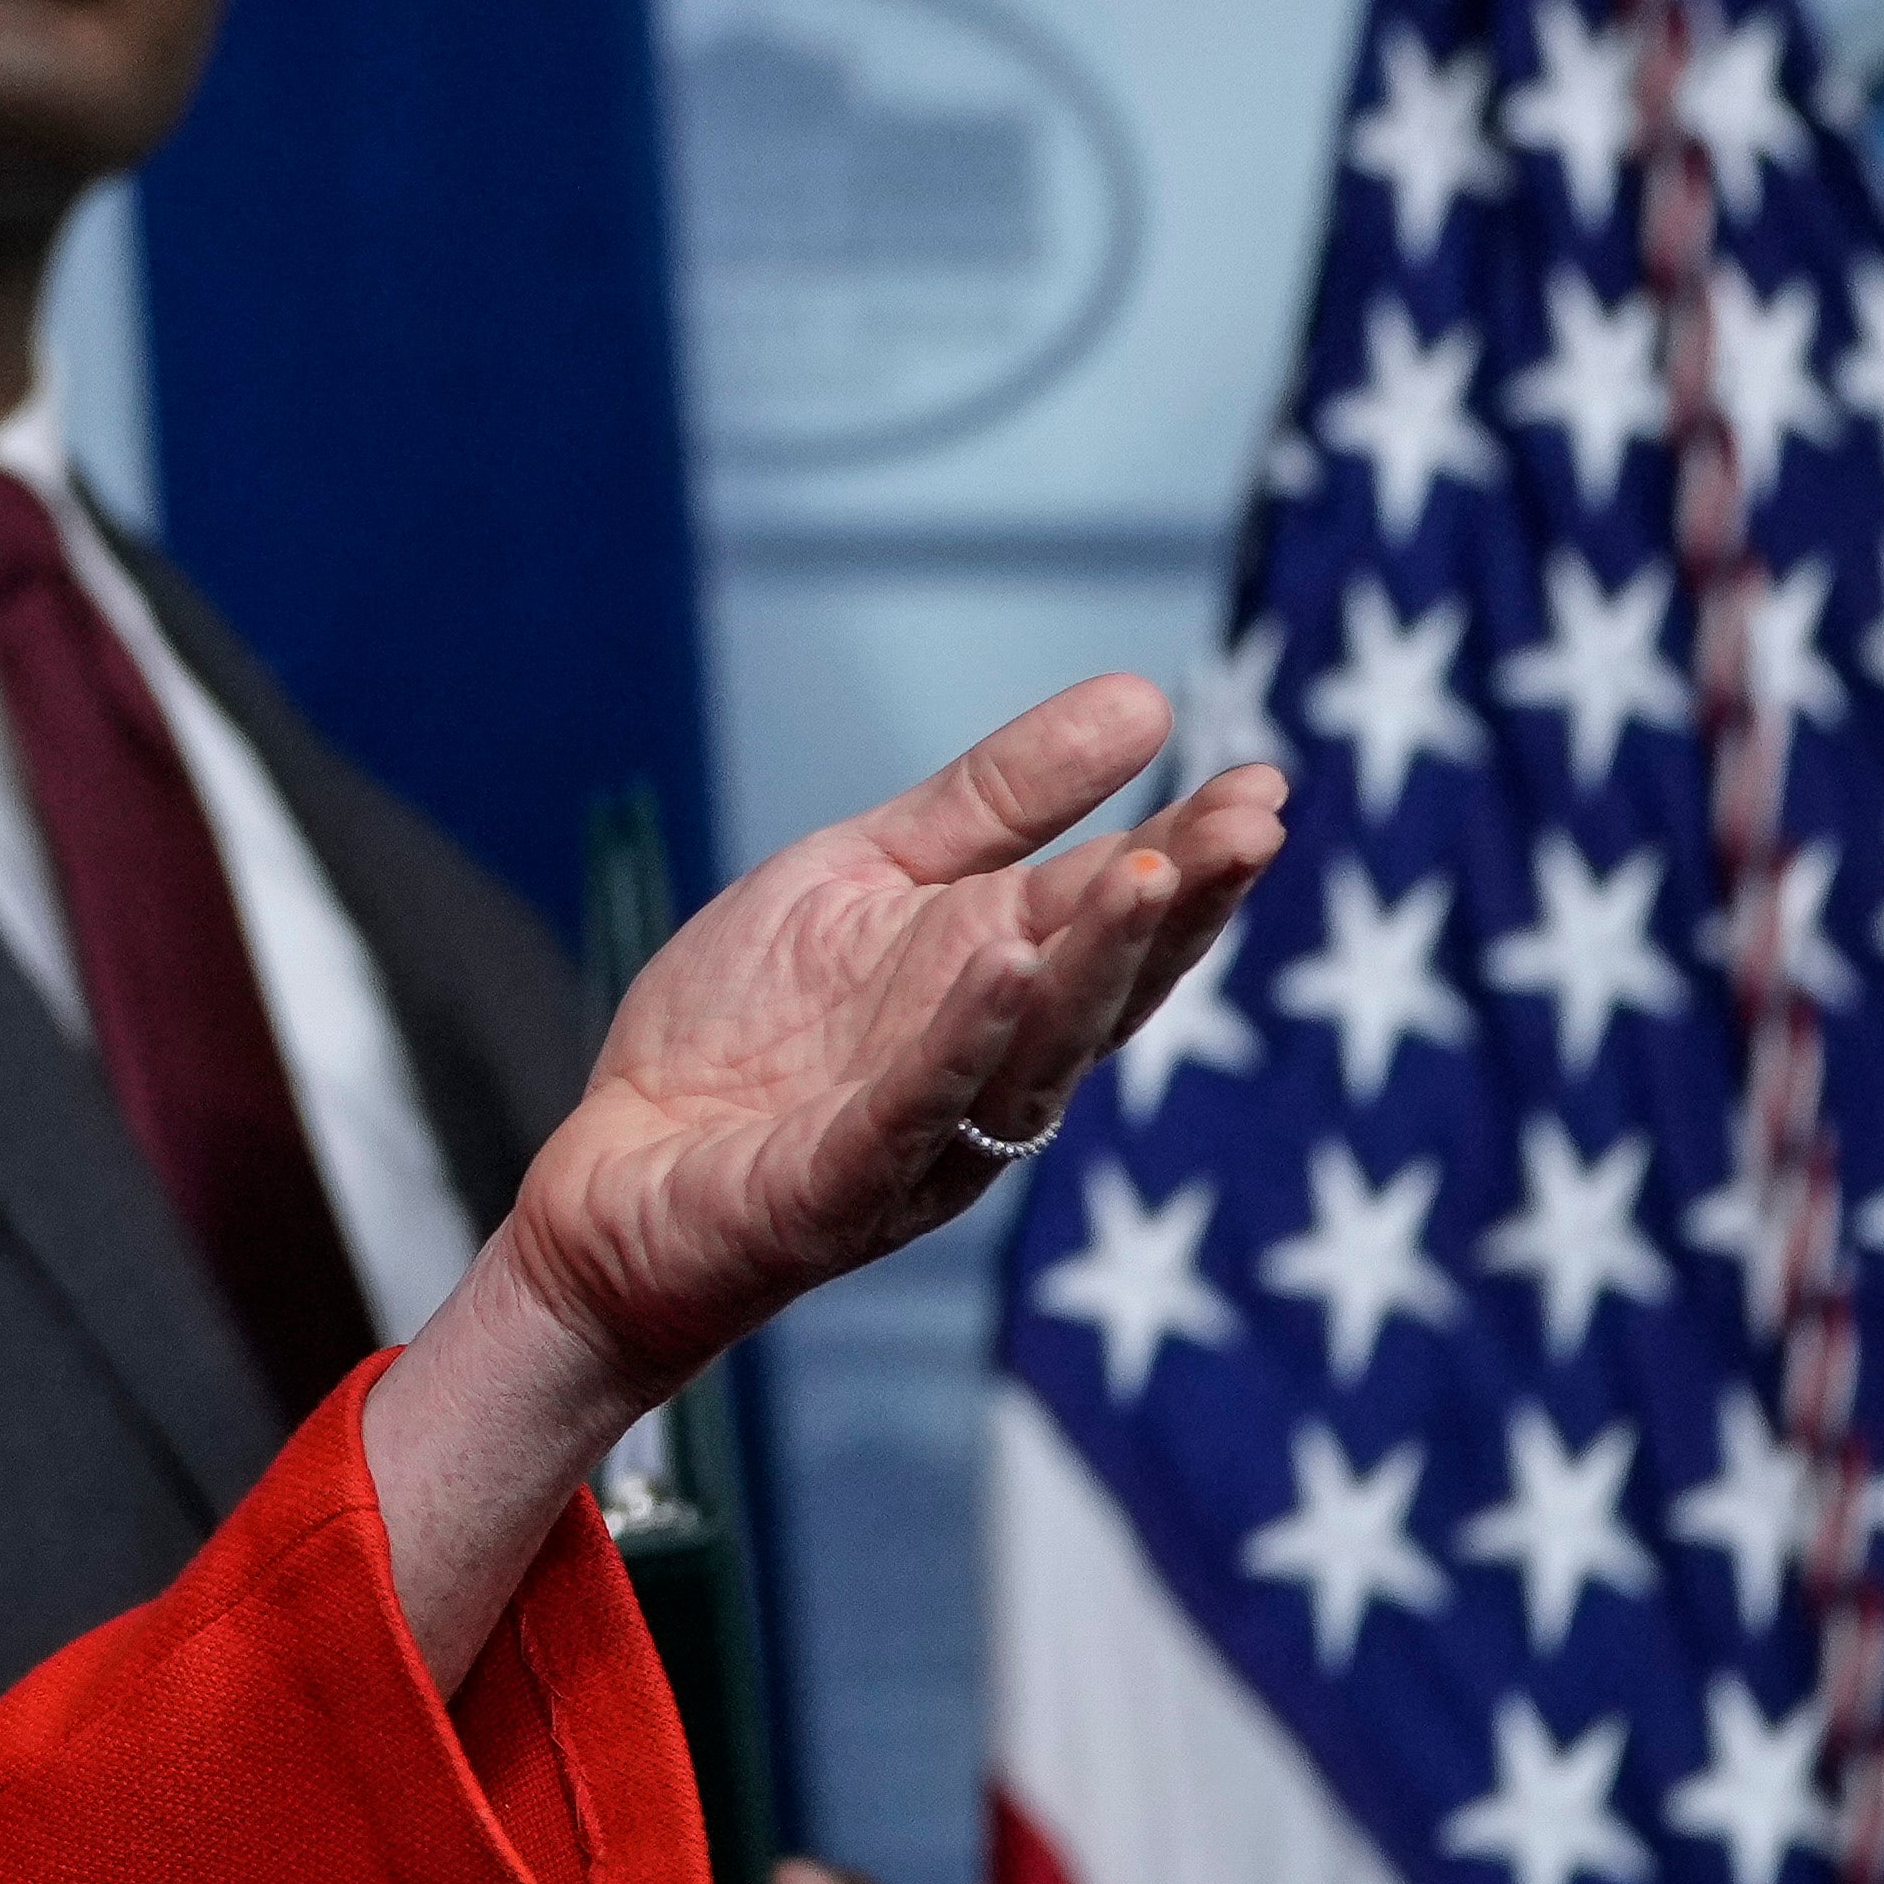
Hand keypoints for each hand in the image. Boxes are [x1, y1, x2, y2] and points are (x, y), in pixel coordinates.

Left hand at [360, 685, 1275, 1679]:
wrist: (615, 1170)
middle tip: (1254, 825)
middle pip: (1106, 985)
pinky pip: (911, 1108)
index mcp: (1005, 984)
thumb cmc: (751, 1029)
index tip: (1268, 786)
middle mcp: (992, 1066)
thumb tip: (1145, 701)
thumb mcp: (867, 873)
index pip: (1119, 917)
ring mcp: (925, 1133)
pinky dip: (959, 1041)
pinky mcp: (839, 1182)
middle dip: (1180, 908)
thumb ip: (997, 801)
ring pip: (1033, 1050)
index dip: (1195, 859)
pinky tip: (1002, 966)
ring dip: (1093, 964)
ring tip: (1147, 872)